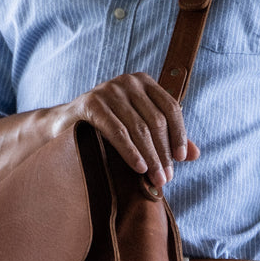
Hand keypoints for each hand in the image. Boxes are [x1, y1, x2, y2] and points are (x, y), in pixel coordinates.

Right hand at [56, 72, 199, 190]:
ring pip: (139, 128)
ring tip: (156, 179)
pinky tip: (138, 168)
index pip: (171, 107)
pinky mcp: (91, 103)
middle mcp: (128, 81)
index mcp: (143, 82)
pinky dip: (130, 152)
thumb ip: (166, 138)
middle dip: (163, 152)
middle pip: (156, 120)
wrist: (64, 125)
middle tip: (166, 178)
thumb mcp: (138, 129)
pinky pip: (118, 132)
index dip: (179, 134)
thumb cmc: (106, 127)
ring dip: (150, 157)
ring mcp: (108, 90)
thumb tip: (196, 154)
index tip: (182, 159)